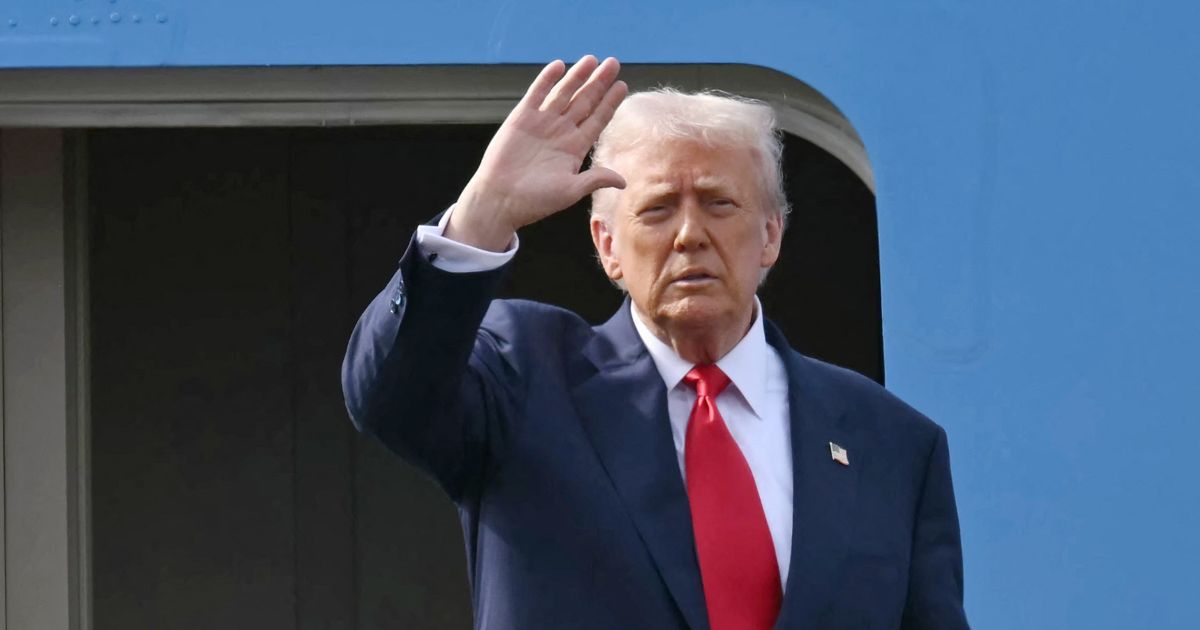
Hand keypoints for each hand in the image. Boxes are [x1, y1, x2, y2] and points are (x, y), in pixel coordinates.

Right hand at [446, 55, 627, 250]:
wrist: (500, 200)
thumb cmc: (534, 201)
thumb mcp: (570, 191)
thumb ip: (595, 180)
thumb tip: (623, 181)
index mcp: (574, 149)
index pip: (597, 120)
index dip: (610, 103)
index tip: (622, 86)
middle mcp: (560, 133)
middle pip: (584, 102)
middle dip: (599, 83)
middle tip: (614, 63)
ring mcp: (541, 124)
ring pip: (563, 94)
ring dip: (577, 76)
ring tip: (592, 59)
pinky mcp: (520, 119)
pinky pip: (536, 94)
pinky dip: (547, 80)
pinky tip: (559, 65)